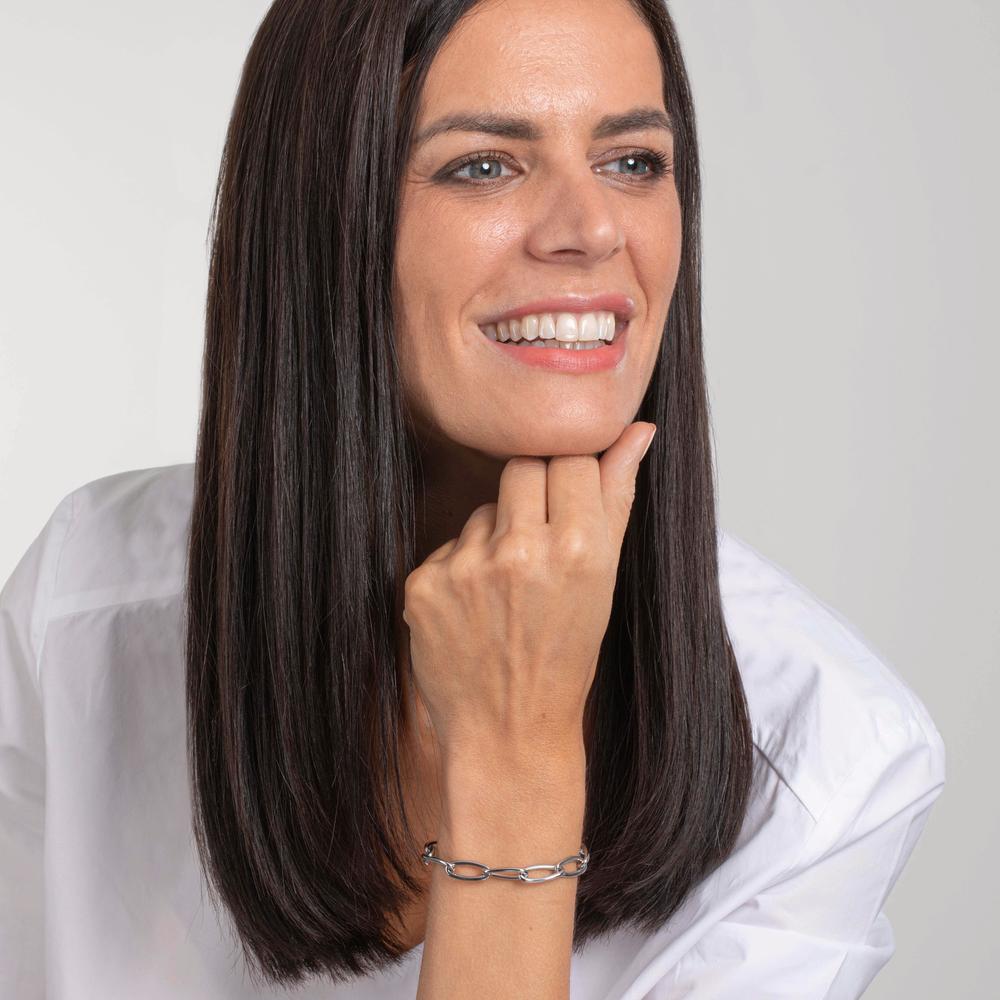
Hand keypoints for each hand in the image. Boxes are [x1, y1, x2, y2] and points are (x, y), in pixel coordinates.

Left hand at [401, 421, 656, 763]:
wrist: (508, 732)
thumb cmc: (567, 655)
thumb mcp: (605, 581)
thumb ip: (617, 497)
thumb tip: (640, 430)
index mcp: (579, 548)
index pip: (570, 457)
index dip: (570, 481)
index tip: (570, 508)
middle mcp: (521, 552)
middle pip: (522, 466)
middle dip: (533, 495)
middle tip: (540, 547)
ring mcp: (466, 569)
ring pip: (483, 509)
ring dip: (496, 536)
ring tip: (509, 592)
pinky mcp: (424, 585)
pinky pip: (448, 547)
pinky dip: (461, 570)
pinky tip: (475, 610)